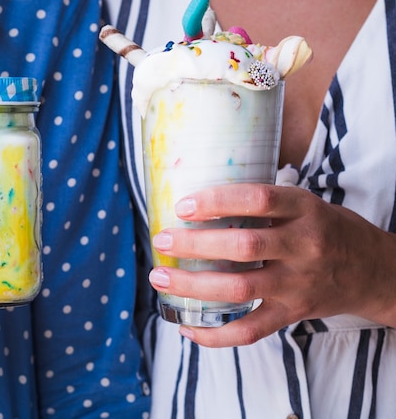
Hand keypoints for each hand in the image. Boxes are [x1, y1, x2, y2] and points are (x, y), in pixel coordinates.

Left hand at [148, 183, 395, 346]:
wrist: (373, 270)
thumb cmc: (326, 229)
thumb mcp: (304, 203)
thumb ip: (263, 203)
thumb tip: (199, 198)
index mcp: (304, 209)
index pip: (258, 200)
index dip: (217, 201)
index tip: (183, 205)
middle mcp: (303, 246)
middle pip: (243, 246)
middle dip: (194, 245)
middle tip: (161, 241)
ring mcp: (298, 284)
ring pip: (239, 289)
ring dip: (192, 287)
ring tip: (160, 279)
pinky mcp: (292, 314)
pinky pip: (250, 331)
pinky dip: (214, 334)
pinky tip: (186, 327)